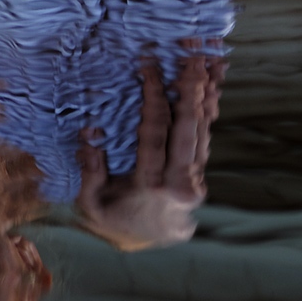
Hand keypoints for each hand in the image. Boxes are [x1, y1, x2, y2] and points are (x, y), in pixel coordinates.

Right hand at [76, 50, 222, 250]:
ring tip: (210, 64)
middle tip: (193, 58)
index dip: (153, 98)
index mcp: (151, 185)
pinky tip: (211, 87)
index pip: (154, 133)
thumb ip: (91, 171)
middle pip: (188, 128)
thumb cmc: (115, 218)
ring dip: (206, 95)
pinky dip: (208, 110)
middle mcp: (180, 181)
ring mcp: (195, 178)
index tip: (150, 68)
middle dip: (191, 90)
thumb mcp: (92, 203)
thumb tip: (90, 133)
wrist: (151, 242)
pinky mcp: (200, 173)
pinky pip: (205, 136)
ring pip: (203, 130)